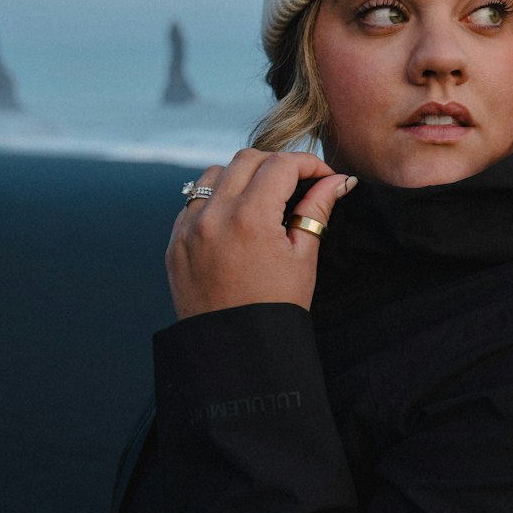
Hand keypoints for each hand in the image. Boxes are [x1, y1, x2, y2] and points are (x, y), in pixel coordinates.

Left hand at [165, 149, 356, 319]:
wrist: (236, 352)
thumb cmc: (275, 308)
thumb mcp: (303, 257)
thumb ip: (317, 210)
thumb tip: (337, 181)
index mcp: (251, 218)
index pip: (281, 165)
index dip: (308, 164)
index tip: (322, 177)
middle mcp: (214, 216)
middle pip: (247, 159)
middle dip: (276, 165)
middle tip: (296, 184)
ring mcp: (189, 228)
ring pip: (215, 174)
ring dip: (241, 176)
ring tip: (263, 199)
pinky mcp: (175, 243)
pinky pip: (193, 202)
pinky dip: (216, 200)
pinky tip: (235, 220)